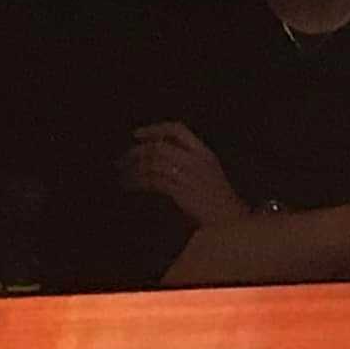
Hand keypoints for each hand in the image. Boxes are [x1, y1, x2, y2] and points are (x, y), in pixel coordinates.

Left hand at [119, 123, 246, 227]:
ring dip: (133, 169)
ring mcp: (188, 175)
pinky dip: (138, 182)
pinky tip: (129, 186)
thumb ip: (187, 161)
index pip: (177, 130)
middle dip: (136, 152)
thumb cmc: (215, 200)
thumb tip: (158, 156)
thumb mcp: (206, 172)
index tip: (136, 134)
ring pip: (153, 163)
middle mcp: (196, 160)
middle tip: (121, 160)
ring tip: (122, 175)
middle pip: (159, 146)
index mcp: (203, 152)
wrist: (229, 219)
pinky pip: (153, 181)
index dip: (154, 129)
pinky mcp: (180, 190)